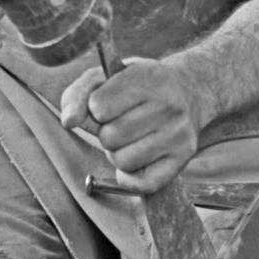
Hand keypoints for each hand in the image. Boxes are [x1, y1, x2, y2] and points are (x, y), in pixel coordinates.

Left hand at [60, 58, 201, 192]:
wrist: (190, 90)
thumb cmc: (139, 84)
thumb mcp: (107, 75)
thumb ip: (78, 94)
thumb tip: (69, 122)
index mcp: (147, 77)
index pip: (98, 106)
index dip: (97, 107)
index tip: (110, 102)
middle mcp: (168, 105)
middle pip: (109, 136)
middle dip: (107, 131)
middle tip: (123, 121)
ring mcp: (178, 133)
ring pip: (123, 161)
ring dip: (119, 153)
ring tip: (131, 138)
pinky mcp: (183, 157)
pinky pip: (143, 183)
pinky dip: (130, 177)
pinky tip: (136, 159)